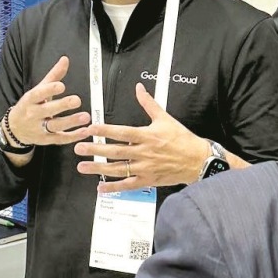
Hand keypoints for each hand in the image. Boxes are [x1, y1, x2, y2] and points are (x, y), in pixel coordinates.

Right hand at [6, 56, 91, 146]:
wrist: (15, 129)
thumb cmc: (29, 106)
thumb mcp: (38, 90)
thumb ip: (53, 76)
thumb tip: (65, 60)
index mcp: (30, 100)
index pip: (38, 94)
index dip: (49, 90)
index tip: (61, 85)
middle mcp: (33, 114)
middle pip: (48, 110)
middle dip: (62, 106)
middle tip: (77, 100)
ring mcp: (39, 129)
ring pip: (55, 126)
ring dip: (71, 122)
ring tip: (85, 116)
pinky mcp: (46, 140)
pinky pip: (61, 139)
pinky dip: (73, 136)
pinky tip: (85, 131)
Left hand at [74, 82, 210, 192]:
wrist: (198, 160)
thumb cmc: (182, 140)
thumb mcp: (165, 118)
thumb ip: (148, 103)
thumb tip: (139, 88)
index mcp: (147, 136)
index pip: (122, 132)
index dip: (105, 131)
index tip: (90, 129)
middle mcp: (144, 153)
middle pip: (116, 151)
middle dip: (95, 150)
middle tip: (78, 148)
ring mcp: (145, 168)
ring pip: (118, 169)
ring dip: (99, 168)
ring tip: (83, 166)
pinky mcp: (148, 181)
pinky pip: (128, 185)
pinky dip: (114, 188)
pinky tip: (101, 188)